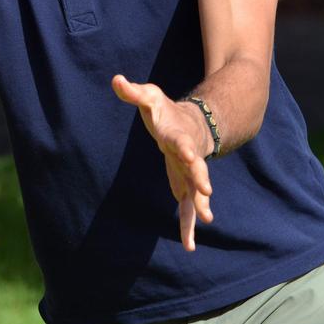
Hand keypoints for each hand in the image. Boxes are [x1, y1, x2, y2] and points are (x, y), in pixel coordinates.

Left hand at [112, 75, 213, 251]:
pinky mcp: (187, 183)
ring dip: (198, 207)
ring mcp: (190, 171)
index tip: (190, 154)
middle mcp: (188, 156)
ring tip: (204, 222)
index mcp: (178, 136)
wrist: (190, 124)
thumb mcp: (149, 97)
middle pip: (196, 169)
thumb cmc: (165, 112)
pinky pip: (189, 205)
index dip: (186, 148)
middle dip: (201, 179)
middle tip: (207, 192)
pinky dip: (188, 223)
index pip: (183, 142)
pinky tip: (189, 244)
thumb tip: (116, 79)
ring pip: (196, 192)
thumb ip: (133, 91)